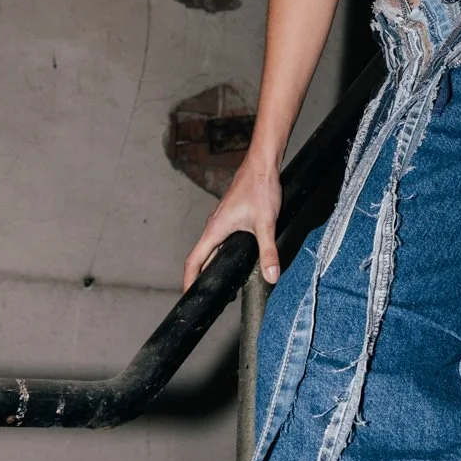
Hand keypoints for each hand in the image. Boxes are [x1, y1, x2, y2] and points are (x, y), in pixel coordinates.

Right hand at [182, 147, 282, 293]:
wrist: (262, 164)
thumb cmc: (260, 188)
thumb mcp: (266, 224)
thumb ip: (268, 251)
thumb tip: (271, 276)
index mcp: (215, 229)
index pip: (194, 261)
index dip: (189, 280)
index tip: (189, 296)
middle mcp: (213, 225)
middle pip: (201, 257)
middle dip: (201, 278)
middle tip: (207, 296)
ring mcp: (221, 220)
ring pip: (211, 247)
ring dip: (212, 265)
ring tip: (221, 281)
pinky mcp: (229, 216)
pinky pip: (219, 239)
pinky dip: (220, 252)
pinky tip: (233, 257)